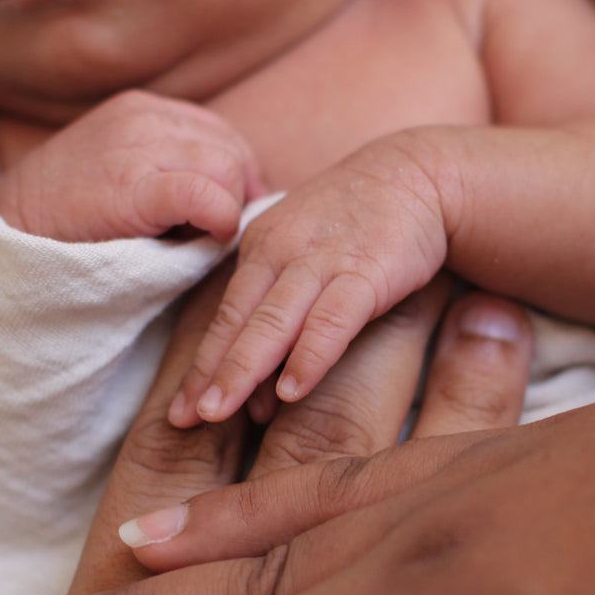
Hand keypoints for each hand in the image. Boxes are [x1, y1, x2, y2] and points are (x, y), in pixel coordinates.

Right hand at [0, 90, 262, 242]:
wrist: (2, 235)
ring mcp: (136, 147)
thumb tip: (238, 198)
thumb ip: (171, 170)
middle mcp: (142, 118)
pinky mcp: (132, 187)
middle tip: (209, 233)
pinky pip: (206, 194)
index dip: (236, 179)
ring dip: (224, 211)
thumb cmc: (66, 220)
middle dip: (234, 196)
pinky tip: (202, 239)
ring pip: (227, 170)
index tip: (222, 217)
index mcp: (141, 109)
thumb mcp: (120, 173)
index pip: (222, 134)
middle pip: (232, 150)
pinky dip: (218, 219)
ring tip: (192, 238)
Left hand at [170, 141, 449, 425]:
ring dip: (242, 368)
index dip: (199, 367)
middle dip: (207, 373)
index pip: (222, 316)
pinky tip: (291, 390)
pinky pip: (331, 318)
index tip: (175, 413)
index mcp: (261, 249)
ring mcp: (321, 260)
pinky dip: (309, 355)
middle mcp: (281, 252)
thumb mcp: (307, 255)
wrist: (419, 173)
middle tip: (181, 420)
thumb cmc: (359, 224)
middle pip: (236, 321)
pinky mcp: (367, 270)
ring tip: (218, 412)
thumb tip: (257, 387)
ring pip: (272, 321)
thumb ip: (281, 311)